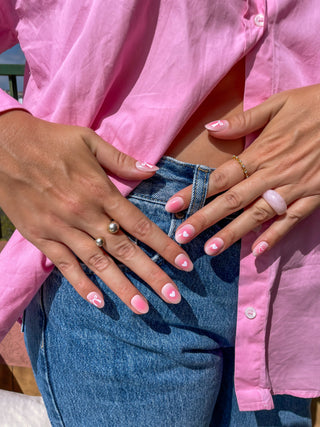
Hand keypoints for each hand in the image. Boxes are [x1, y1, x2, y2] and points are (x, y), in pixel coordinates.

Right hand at [0, 111, 192, 312]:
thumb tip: (154, 171)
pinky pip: (65, 266)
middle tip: (174, 297)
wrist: (3, 147)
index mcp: (100, 191)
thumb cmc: (50, 141)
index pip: (139, 225)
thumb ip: (122, 160)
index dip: (164, 246)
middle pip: (125, 251)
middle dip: (151, 275)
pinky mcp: (42, 237)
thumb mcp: (89, 141)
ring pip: (98, 264)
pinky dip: (81, 285)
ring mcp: (62, 229)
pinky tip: (99, 303)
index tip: (184, 264)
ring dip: (122, 288)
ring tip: (143, 309)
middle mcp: (84, 214)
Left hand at [165, 84, 319, 255]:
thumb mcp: (279, 104)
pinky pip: (292, 220)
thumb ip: (245, 121)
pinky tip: (258, 251)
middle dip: (205, 220)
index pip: (220, 177)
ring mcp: (294, 187)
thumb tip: (211, 127)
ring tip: (210, 250)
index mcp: (261, 151)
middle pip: (232, 200)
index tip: (173, 207)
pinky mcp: (313, 195)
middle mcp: (273, 173)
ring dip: (233, 234)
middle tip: (181, 238)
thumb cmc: (314, 105)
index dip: (195, 193)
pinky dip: (275, 235)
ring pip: (258, 215)